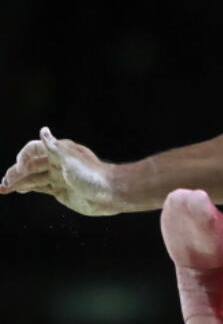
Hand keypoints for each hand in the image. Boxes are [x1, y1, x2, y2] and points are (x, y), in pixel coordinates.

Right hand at [0, 127, 122, 215]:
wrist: (111, 193)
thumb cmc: (93, 174)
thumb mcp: (71, 159)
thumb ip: (54, 146)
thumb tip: (43, 130)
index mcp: (60, 152)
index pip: (34, 148)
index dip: (24, 156)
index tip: (21, 167)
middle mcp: (58, 163)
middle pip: (31, 165)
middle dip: (16, 173)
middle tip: (4, 183)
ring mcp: (59, 177)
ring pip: (33, 178)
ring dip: (18, 182)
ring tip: (3, 188)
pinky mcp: (61, 191)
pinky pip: (41, 188)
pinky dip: (29, 188)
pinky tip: (19, 190)